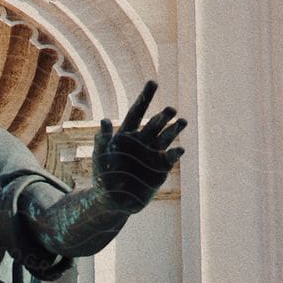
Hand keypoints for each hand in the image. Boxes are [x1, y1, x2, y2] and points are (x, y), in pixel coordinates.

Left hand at [92, 80, 185, 215]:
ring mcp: (152, 154)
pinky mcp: (160, 169)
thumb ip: (103, 140)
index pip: (137, 111)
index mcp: (127, 134)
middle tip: (171, 109)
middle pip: (154, 124)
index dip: (145, 97)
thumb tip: (104, 120)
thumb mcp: (100, 157)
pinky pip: (169, 158)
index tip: (154, 82)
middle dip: (163, 116)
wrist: (112, 200)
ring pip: (165, 138)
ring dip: (173, 130)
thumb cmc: (103, 177)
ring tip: (182, 121)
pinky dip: (175, 153)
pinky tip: (180, 149)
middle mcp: (142, 141)